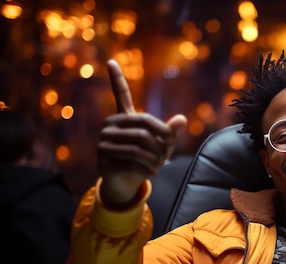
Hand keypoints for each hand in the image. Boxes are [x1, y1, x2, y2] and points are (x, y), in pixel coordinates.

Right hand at [98, 59, 186, 208]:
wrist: (127, 182)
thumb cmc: (146, 159)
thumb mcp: (162, 146)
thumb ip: (170, 133)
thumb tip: (182, 119)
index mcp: (124, 117)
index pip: (121, 95)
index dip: (117, 79)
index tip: (112, 60)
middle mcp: (110, 126)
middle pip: (144, 130)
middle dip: (161, 145)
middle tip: (167, 156)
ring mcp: (103, 143)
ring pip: (139, 148)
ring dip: (155, 160)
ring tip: (159, 166)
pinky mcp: (103, 161)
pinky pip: (132, 163)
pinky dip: (147, 170)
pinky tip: (150, 173)